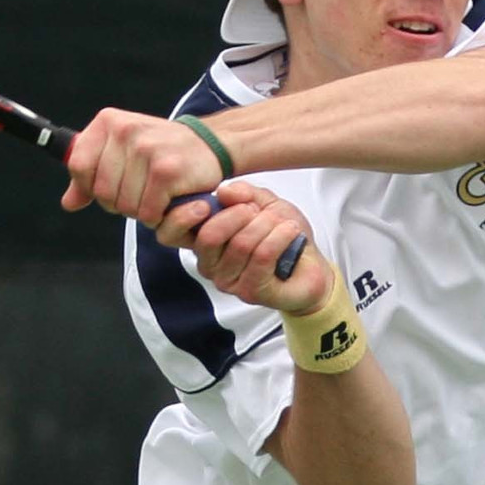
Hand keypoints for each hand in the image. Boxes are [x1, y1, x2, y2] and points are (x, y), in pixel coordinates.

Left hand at [61, 108, 224, 225]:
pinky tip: (168, 200)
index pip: (78, 166)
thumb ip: (91, 175)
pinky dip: (157, 216)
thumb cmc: (162, 150)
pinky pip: (147, 213)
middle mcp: (125, 130)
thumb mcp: (122, 152)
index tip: (112, 184)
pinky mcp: (166, 171)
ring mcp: (146, 150)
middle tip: (141, 191)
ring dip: (140, 210)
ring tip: (156, 193)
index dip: (91, 186)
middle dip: (120, 202)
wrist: (210, 144)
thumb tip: (68, 203)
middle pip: (102, 192)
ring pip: (124, 206)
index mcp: (108, 121)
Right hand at [166, 182, 332, 314]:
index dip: (184, 214)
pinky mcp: (250, 292)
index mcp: (203, 241)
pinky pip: (262, 256)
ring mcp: (228, 282)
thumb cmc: (282, 236)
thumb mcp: (264, 203)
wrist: (311, 267)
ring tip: (284, 224)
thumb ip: (244, 194)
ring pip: (241, 243)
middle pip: (209, 235)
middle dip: (240, 214)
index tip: (212, 200)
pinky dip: (280, 237)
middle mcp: (209, 265)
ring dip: (268, 225)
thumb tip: (223, 191)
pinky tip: (291, 231)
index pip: (172, 232)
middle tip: (259, 210)